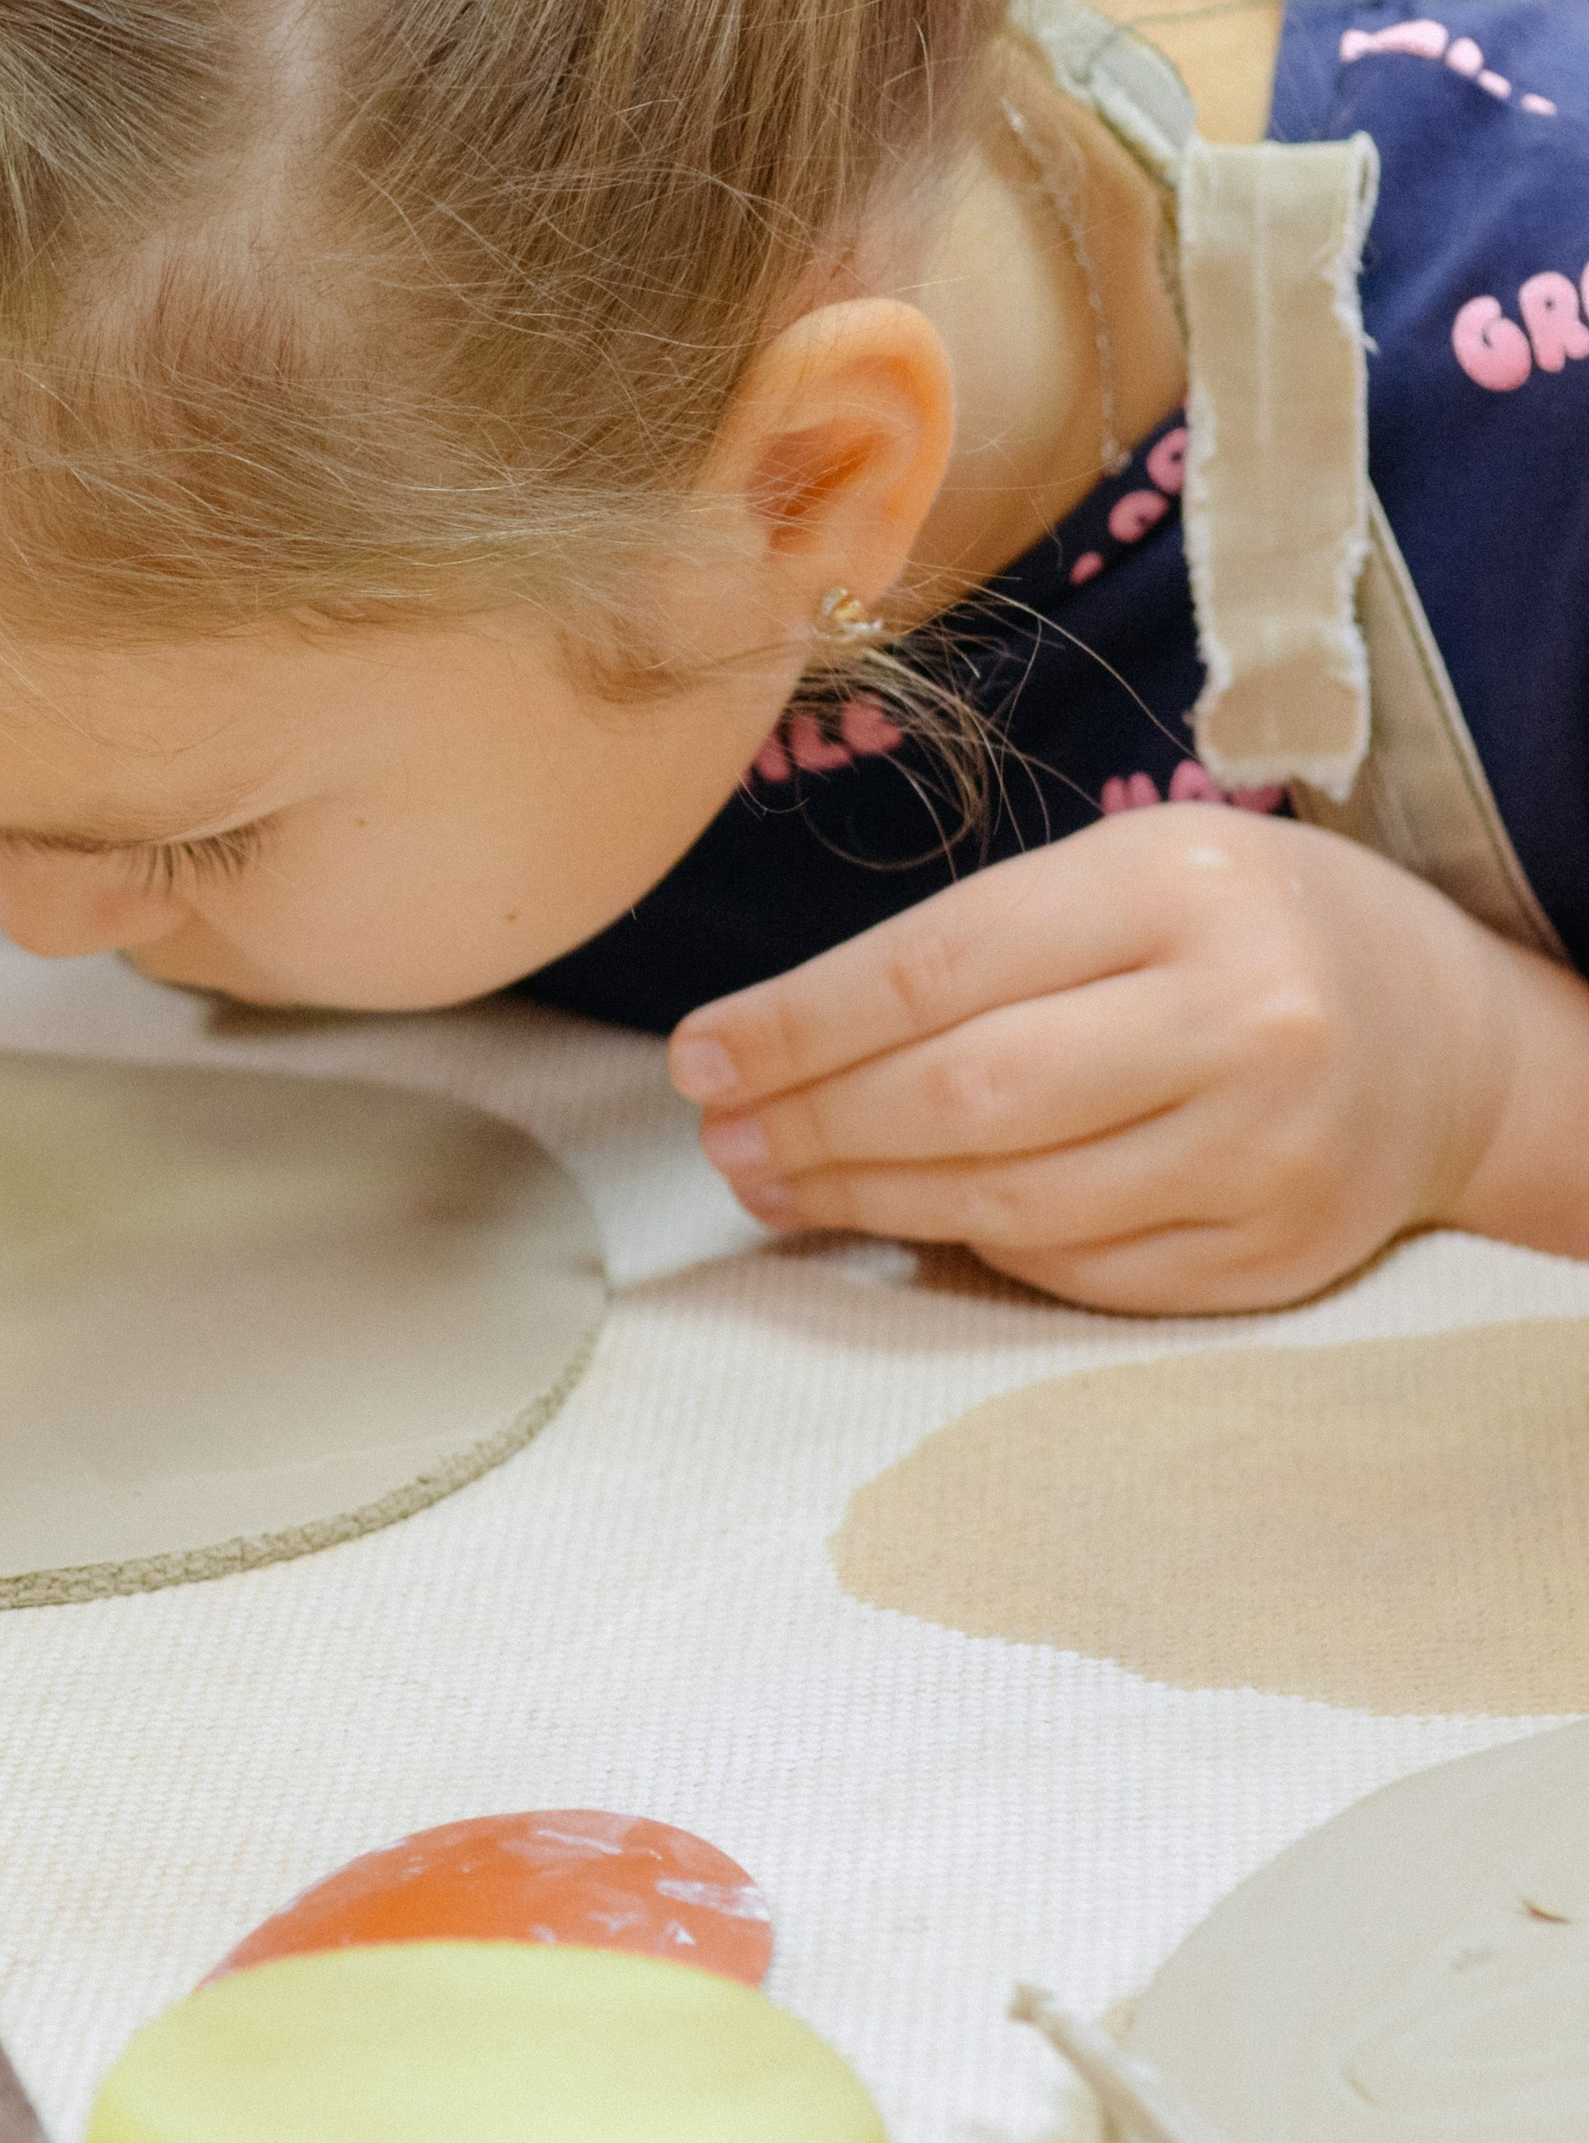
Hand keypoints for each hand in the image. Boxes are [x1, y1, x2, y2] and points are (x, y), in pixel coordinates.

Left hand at [667, 807, 1522, 1312]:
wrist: (1442, 1039)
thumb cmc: (1236, 932)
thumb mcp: (1122, 874)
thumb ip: (968, 949)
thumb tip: (767, 1047)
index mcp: (1176, 889)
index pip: (937, 971)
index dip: (795, 1027)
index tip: (701, 1058)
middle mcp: (1236, 1019)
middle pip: (965, 1098)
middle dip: (813, 1125)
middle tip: (722, 1141)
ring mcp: (1262, 1150)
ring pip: (1010, 1200)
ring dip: (864, 1199)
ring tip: (774, 1182)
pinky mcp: (1270, 1251)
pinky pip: (1077, 1268)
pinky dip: (973, 1244)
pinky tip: (907, 1217)